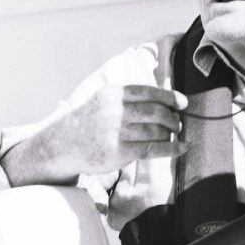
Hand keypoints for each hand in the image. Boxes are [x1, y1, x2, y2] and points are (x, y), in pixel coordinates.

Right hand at [3, 85, 187, 185]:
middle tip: (177, 123)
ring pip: (156, 131)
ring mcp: (115, 132)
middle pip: (156, 112)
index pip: (149, 92)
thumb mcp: (104, 100)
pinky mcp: (117, 152)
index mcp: (113, 94)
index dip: (170, 97)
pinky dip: (171, 149)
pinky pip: (152, 149)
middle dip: (172, 118)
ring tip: (171, 135)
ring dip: (169, 133)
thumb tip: (166, 98)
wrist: (61, 144)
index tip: (182, 103)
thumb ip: (129, 98)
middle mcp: (115, 111)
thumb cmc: (90, 121)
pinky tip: (182, 148)